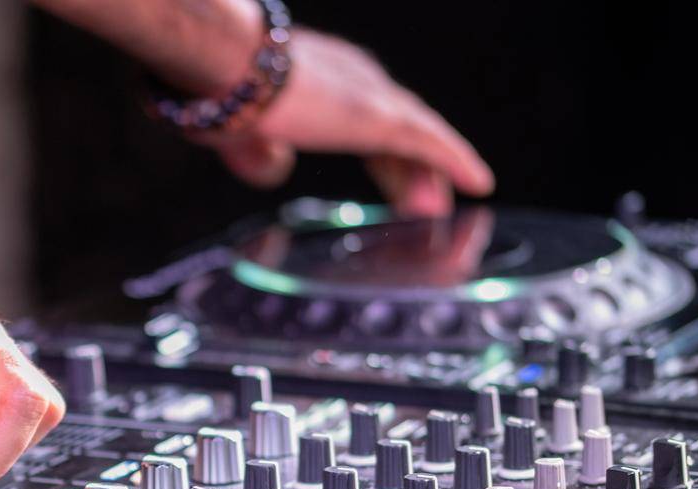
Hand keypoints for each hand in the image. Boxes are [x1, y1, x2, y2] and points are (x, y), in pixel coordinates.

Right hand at [205, 28, 493, 217]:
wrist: (223, 64)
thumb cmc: (217, 92)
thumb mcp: (235, 134)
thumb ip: (257, 153)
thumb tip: (275, 168)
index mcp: (322, 77)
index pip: (367, 122)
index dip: (384, 158)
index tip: (396, 185)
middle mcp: (355, 76)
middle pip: (398, 131)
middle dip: (410, 172)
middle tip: (425, 209)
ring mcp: (370, 93)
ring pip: (417, 140)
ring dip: (430, 177)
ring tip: (439, 214)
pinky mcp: (381, 116)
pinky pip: (431, 143)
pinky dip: (456, 161)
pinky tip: (479, 183)